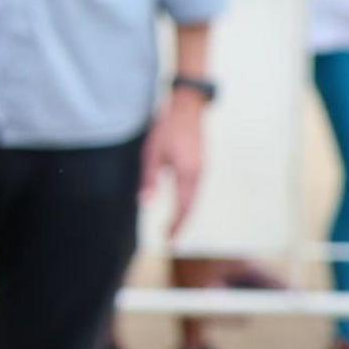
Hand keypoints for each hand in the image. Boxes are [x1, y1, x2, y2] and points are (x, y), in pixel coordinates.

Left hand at [145, 89, 207, 232]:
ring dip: (185, 213)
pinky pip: (195, 189)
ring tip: (173, 226)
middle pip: (191, 206)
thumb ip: (150, 179)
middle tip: (169, 238)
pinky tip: (181, 205)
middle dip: (181, 224)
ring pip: (194, 198)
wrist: (187, 107)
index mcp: (188, 175)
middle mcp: (199, 175)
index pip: (183, 208)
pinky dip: (188, 201)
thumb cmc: (167, 129)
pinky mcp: (200, 164)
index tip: (168, 240)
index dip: (176, 226)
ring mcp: (202, 169)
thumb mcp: (152, 154)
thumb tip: (146, 203)